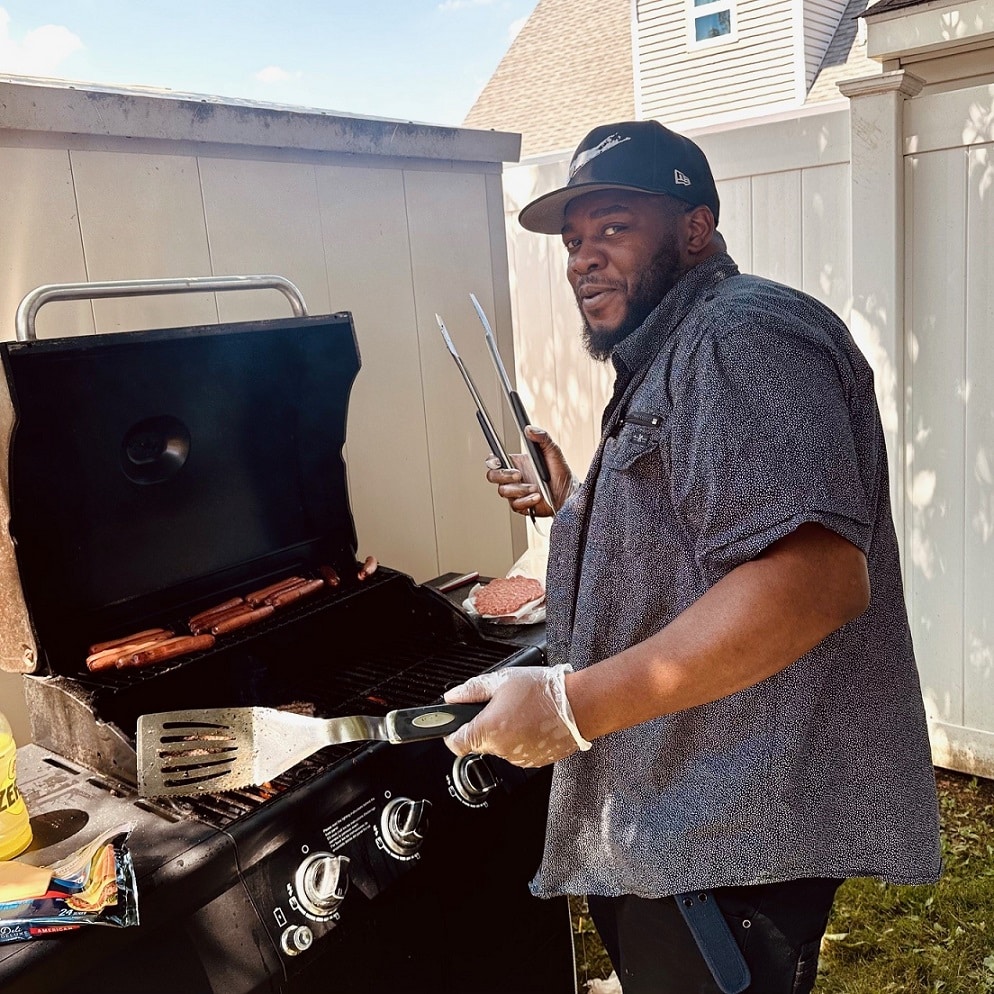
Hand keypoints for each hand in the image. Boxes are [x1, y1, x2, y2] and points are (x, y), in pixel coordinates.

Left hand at [443, 664, 591, 767]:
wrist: (579, 705)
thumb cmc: (544, 690)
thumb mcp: (503, 679)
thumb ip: (472, 690)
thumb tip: (451, 697)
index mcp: (488, 728)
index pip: (454, 743)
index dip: (453, 732)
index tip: (458, 722)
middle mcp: (501, 748)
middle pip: (478, 743)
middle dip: (484, 726)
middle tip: (501, 706)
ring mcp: (517, 758)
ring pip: (499, 748)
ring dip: (504, 733)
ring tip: (522, 712)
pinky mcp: (533, 762)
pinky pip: (517, 752)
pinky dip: (520, 740)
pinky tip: (533, 723)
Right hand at [486, 426, 574, 516]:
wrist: (568, 494)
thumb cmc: (560, 473)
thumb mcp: (553, 452)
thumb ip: (542, 438)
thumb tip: (530, 429)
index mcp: (516, 463)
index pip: (495, 460)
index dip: (492, 461)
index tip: (497, 461)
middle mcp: (513, 478)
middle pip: (493, 476)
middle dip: (504, 476)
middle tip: (519, 475)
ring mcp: (515, 492)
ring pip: (504, 492)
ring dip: (520, 489)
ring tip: (535, 488)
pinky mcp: (521, 505)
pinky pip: (515, 505)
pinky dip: (526, 501)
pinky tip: (537, 497)